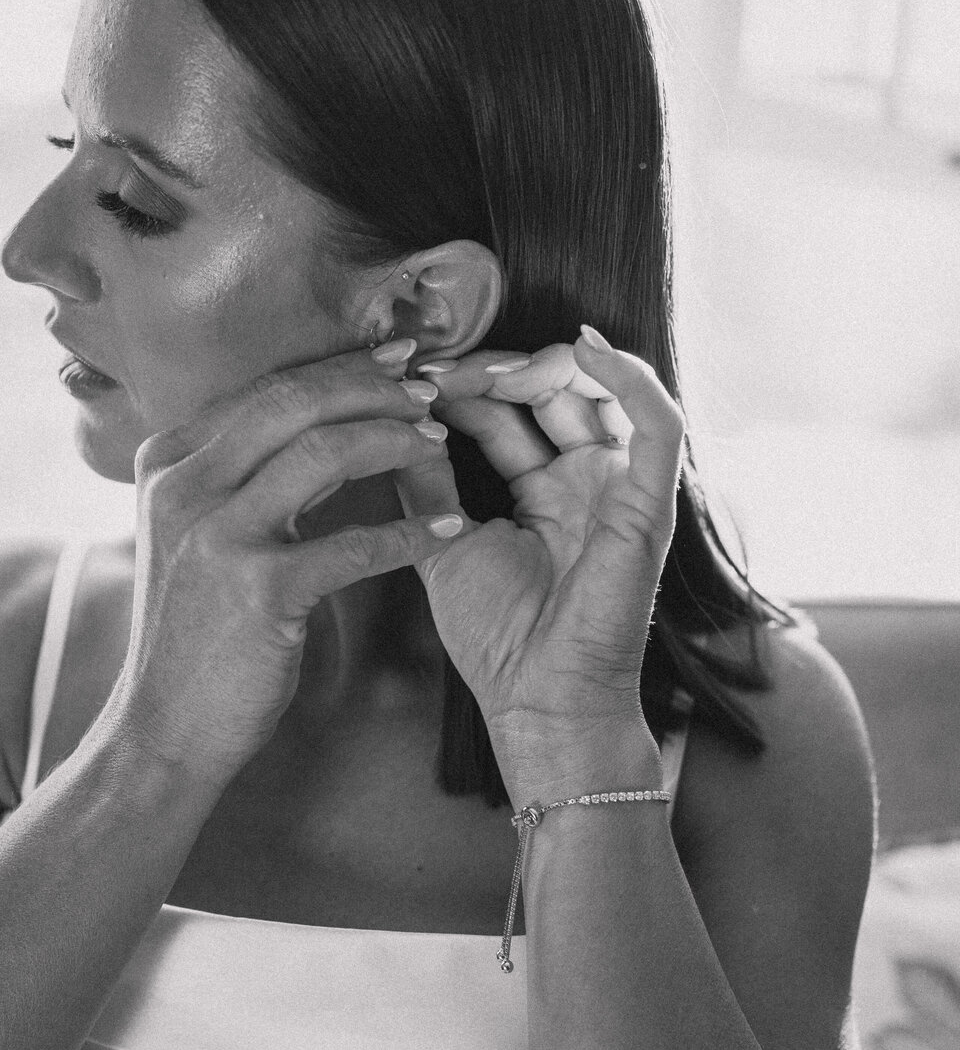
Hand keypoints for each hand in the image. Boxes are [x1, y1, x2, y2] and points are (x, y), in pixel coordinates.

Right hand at [106, 346, 463, 786]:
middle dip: (375, 387)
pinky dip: (407, 534)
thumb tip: (321, 419)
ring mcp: (215, 534)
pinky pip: (351, 545)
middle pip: (296, 401)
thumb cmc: (198, 632)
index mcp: (170, 460)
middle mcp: (184, 484)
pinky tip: (448, 530)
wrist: (164, 727)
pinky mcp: (256, 589)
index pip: (267, 388)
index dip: (343, 366)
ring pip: (323, 452)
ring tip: (441, 443)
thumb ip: (244, 475)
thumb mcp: (199, 534)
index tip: (401, 359)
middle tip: (435, 388)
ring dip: (395, 440)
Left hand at [395, 327, 684, 759]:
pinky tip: (585, 349)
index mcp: (546, 491)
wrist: (538, 701)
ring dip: (550, 362)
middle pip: (557, 389)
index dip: (470, 382)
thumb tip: (391, 416)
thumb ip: (424, 479)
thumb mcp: (443, 539)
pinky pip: (658, 423)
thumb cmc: (498, 639)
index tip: (414, 372)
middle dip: (501, 366)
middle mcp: (587, 482)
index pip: (514, 410)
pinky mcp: (651, 503)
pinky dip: (629, 377)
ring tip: (493, 366)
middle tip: (445, 368)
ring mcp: (622, 489)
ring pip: (607, 389)